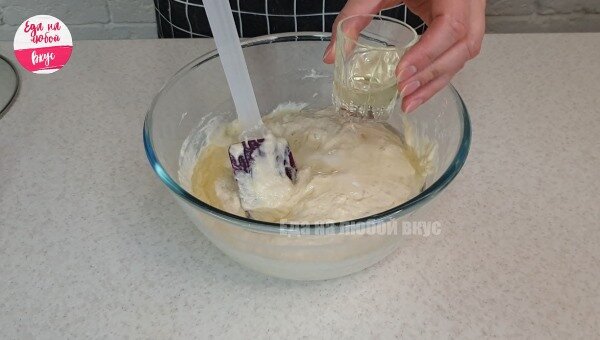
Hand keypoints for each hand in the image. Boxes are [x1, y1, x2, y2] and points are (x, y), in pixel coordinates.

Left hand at [323, 0, 485, 112]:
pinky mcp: (462, 25)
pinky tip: (418, 91)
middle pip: (464, 46)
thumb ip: (355, 15)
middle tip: (403, 92)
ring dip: (436, 82)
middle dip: (432, 74)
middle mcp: (469, 2)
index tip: (401, 72)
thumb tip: (332, 55)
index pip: (451, 25)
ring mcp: (471, 14)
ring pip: (464, 55)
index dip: (428, 52)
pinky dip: (437, 75)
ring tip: (408, 102)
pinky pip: (457, 54)